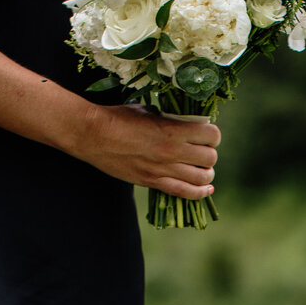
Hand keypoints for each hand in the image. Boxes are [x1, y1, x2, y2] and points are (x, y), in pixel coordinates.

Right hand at [76, 103, 219, 199]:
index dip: (212, 134)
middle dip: (209, 154)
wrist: (93, 135)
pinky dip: (200, 192)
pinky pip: (185, 193)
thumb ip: (169, 119)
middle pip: (210, 158)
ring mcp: (163, 170)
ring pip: (202, 178)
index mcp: (173, 129)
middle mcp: (172, 151)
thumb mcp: (148, 111)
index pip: (212, 135)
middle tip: (202, 151)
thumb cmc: (118, 117)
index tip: (206, 133)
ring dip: (206, 173)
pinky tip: (206, 189)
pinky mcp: (153, 182)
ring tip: (202, 169)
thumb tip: (185, 123)